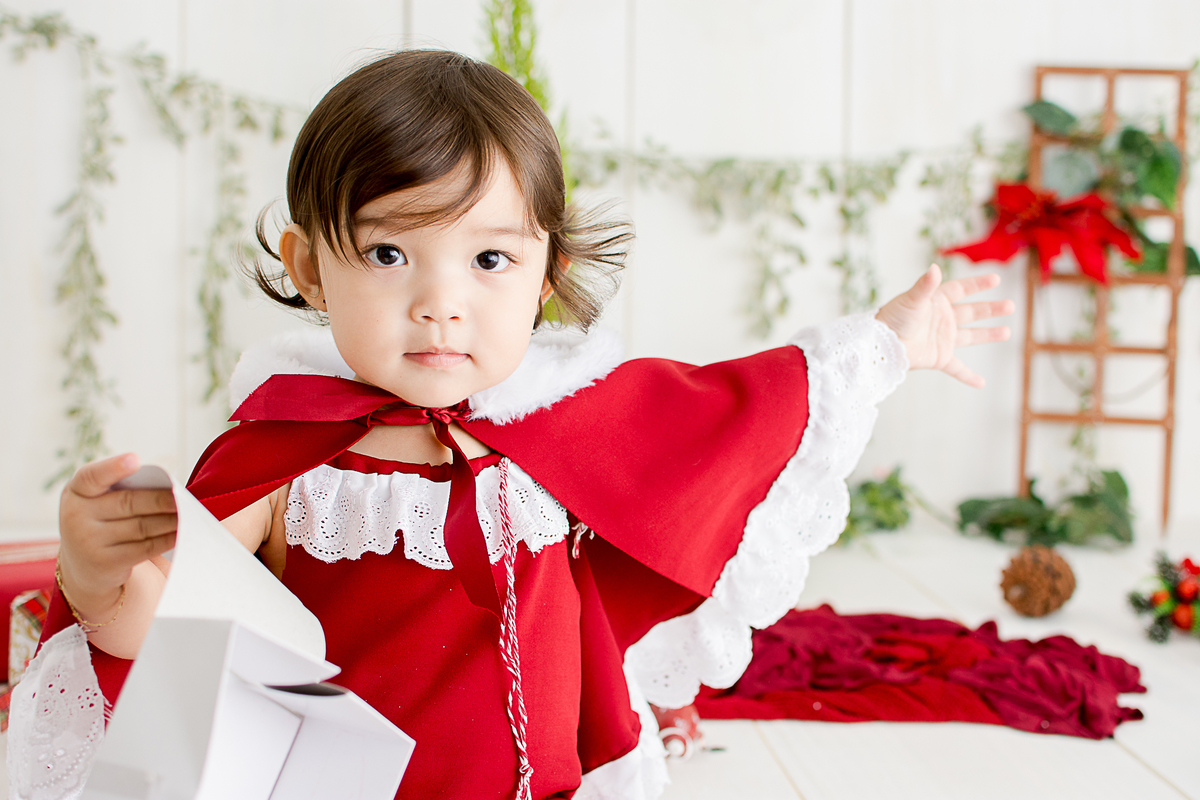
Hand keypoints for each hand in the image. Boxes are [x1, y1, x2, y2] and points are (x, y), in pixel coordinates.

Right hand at [57, 453, 176, 618]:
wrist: (83, 565)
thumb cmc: (100, 518)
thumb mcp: (96, 500)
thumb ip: (119, 488)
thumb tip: (167, 488)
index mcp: (76, 491)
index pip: (92, 476)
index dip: (113, 468)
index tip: (135, 459)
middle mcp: (76, 516)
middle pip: (128, 503)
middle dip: (161, 499)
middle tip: (183, 496)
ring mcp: (89, 542)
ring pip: (141, 526)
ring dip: (170, 519)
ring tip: (188, 512)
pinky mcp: (107, 563)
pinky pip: (146, 548)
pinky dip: (168, 538)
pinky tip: (182, 531)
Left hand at [875, 264, 1013, 387]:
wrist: (881, 345)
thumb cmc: (892, 319)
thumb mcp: (911, 300)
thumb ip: (926, 286)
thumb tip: (935, 267)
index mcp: (936, 302)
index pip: (961, 290)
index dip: (978, 285)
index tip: (996, 280)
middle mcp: (942, 319)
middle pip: (971, 312)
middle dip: (990, 309)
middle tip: (1010, 305)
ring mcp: (942, 339)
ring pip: (970, 336)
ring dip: (988, 335)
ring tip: (1007, 332)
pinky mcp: (938, 358)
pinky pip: (957, 368)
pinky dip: (968, 376)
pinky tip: (981, 383)